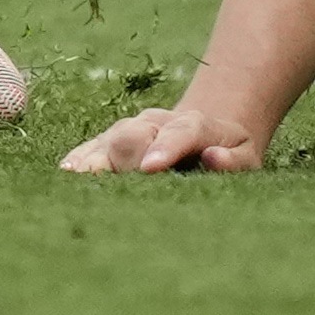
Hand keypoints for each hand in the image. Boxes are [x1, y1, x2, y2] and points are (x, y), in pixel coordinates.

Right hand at [60, 102, 268, 173]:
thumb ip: (234, 160)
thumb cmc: (230, 151)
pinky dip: (82, 157)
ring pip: (112, 138)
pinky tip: (67, 171)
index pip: (182, 131)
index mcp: (197, 125)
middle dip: (125, 160)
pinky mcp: (115, 138)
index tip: (150, 168)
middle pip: (136, 134)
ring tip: (77, 180)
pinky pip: (95, 145)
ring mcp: (133, 127)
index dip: (165, 148)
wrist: (208, 128)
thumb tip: (214, 158)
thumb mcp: (247, 157)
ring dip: (96, 160)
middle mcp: (158, 122)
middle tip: (115, 192)